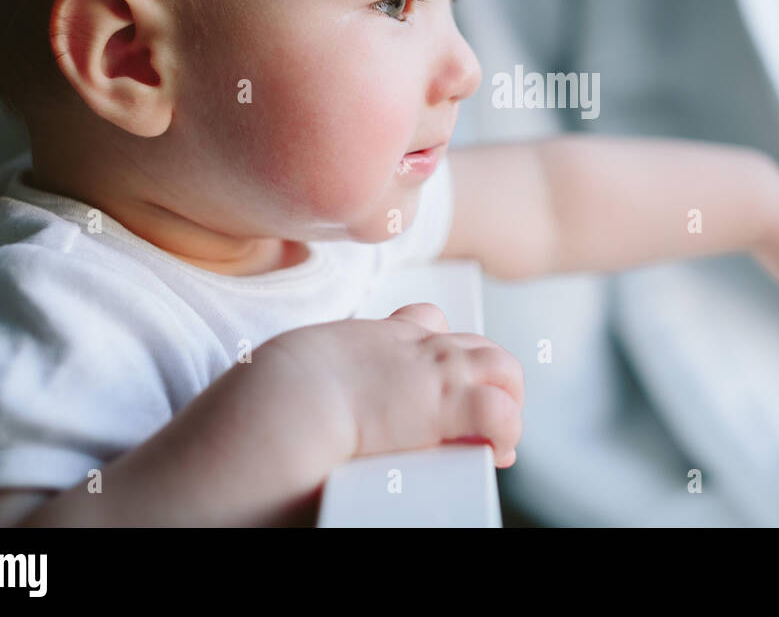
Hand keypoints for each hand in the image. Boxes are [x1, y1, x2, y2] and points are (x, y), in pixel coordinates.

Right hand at [272, 303, 523, 467]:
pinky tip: (497, 452)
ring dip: (507, 400)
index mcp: (378, 336)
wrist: (281, 402)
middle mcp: (416, 344)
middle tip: (479, 418)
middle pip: (476, 344)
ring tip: (497, 438)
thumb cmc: (270, 398)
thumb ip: (317, 379)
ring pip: (502, 367)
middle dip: (487, 377)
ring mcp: (437, 371)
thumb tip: (305, 409)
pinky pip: (500, 411)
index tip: (439, 389)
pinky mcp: (447, 406)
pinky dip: (507, 429)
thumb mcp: (296, 370)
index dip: (445, 356)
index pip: (429, 326)